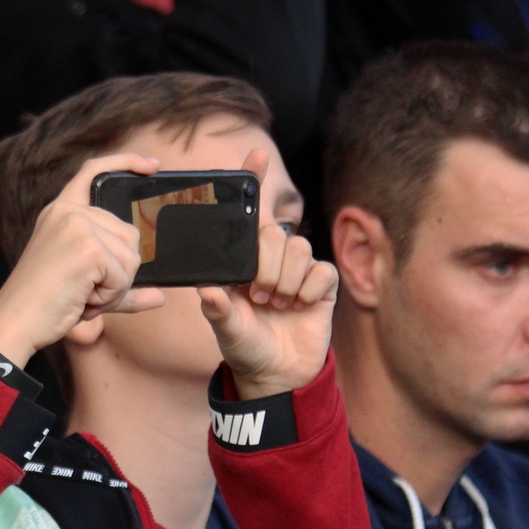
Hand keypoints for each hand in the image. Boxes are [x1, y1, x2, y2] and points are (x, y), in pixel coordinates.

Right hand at [0, 154, 167, 365]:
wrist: (16, 322)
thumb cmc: (44, 305)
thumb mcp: (84, 283)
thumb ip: (121, 285)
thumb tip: (161, 296)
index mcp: (61, 211)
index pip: (94, 171)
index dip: (126, 162)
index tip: (153, 166)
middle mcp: (69, 212)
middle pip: (129, 234)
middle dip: (119, 272)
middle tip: (85, 291)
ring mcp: (78, 226)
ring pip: (131, 257)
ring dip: (115, 287)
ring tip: (82, 295)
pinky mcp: (88, 248)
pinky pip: (124, 276)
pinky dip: (109, 296)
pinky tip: (83, 299)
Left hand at [198, 149, 338, 400]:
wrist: (276, 373)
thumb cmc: (244, 345)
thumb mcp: (225, 329)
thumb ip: (218, 310)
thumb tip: (207, 291)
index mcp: (243, 259)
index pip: (250, 214)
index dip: (255, 182)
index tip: (256, 156)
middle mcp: (271, 258)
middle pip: (276, 233)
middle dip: (266, 265)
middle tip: (258, 295)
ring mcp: (297, 269)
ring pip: (299, 249)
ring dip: (286, 280)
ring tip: (276, 303)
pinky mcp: (321, 284)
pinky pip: (321, 270)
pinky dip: (309, 289)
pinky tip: (299, 306)